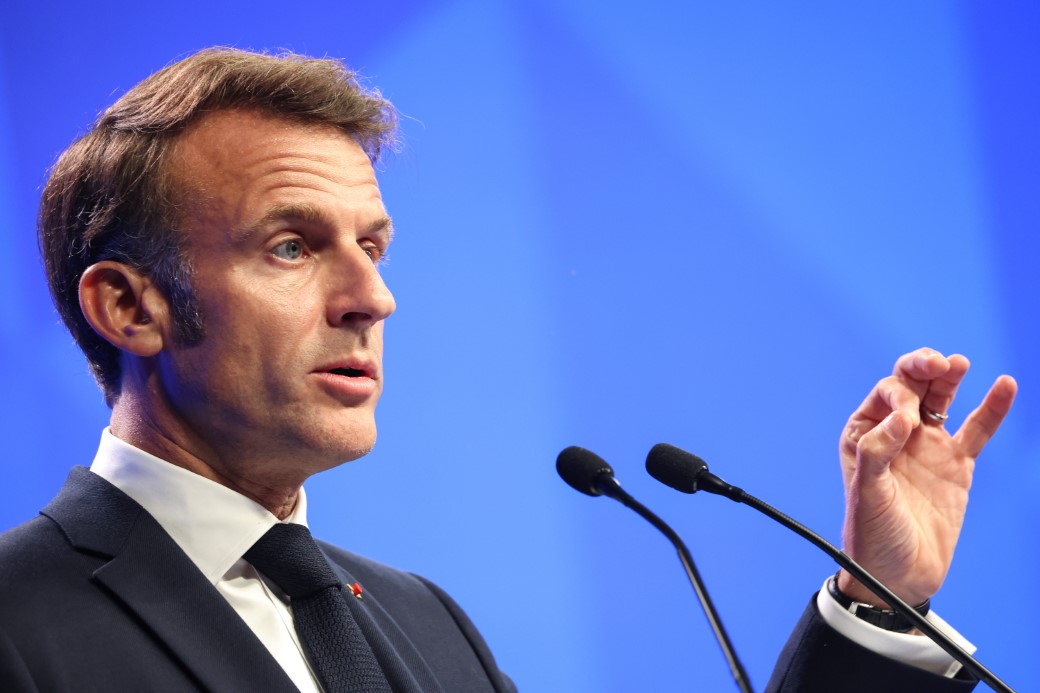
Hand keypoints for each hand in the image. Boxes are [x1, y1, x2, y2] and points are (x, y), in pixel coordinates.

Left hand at [836, 348, 1016, 607]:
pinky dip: (991, 408)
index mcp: (865, 434)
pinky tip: (1004, 384)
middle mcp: (895, 434)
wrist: (899, 577)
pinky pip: (977, 430)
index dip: (898, 394)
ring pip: (941, 400)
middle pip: (911, 386)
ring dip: (948, 377)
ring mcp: (928, 446)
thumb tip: (902, 418)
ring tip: (956, 363)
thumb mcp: (867, 493)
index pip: (885, 395)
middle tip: (936, 362)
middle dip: (921, 368)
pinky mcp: (957, 464)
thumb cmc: (872, 536)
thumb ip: (878, 452)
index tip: (907, 419)